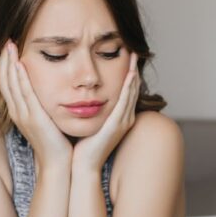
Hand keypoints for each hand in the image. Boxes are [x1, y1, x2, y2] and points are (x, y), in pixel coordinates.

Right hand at [0, 40, 72, 170]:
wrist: (58, 164)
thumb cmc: (56, 143)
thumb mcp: (45, 120)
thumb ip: (41, 106)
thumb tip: (45, 91)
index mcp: (18, 112)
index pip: (6, 83)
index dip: (5, 65)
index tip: (9, 48)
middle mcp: (17, 112)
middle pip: (4, 80)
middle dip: (4, 59)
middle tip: (7, 41)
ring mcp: (23, 115)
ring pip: (11, 84)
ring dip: (10, 63)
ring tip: (11, 45)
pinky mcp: (33, 118)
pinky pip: (24, 93)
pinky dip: (21, 77)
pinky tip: (21, 63)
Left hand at [71, 53, 139, 172]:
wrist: (81, 166)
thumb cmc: (81, 147)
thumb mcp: (88, 123)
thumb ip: (88, 110)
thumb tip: (82, 97)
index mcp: (118, 119)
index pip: (126, 92)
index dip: (128, 75)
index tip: (125, 58)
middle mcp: (125, 119)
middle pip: (132, 89)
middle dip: (133, 70)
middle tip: (134, 50)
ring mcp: (123, 122)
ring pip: (131, 93)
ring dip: (133, 74)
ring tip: (134, 56)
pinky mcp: (117, 125)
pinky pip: (125, 102)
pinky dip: (128, 88)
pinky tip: (130, 75)